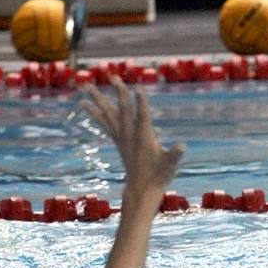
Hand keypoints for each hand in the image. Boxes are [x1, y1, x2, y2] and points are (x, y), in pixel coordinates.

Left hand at [80, 76, 185, 197]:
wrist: (142, 190)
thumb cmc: (159, 176)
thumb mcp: (171, 165)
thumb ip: (176, 154)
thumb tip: (182, 146)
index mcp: (144, 139)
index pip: (143, 117)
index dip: (141, 103)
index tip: (138, 88)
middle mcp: (130, 136)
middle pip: (123, 110)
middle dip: (119, 93)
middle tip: (113, 77)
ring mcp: (122, 138)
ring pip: (108, 114)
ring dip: (98, 99)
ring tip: (86, 86)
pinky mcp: (118, 141)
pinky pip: (104, 123)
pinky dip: (96, 113)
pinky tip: (87, 105)